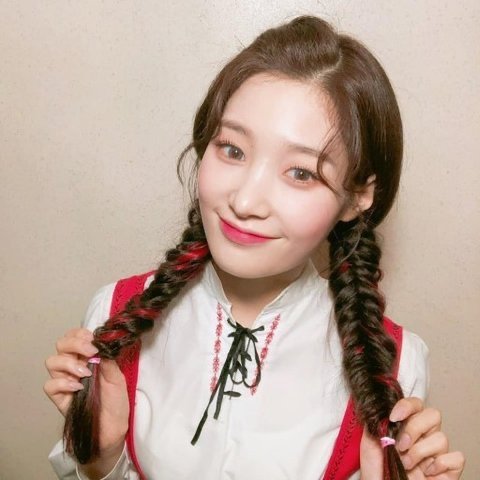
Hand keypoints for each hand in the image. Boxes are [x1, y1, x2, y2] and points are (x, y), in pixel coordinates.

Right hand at [43, 328, 128, 452]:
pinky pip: (50, 385)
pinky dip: (62, 383)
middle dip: (75, 344)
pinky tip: (78, 387)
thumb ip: (107, 359)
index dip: (81, 334)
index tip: (94, 341)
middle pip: (61, 345)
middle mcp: (73, 366)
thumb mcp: (117, 376)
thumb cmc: (116, 401)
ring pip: (52, 361)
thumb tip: (101, 342)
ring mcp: (65, 381)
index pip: (75, 336)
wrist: (113, 428)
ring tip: (86, 373)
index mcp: (87, 357)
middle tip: (91, 353)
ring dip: (69, 363)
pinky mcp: (59, 398)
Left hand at [360, 397, 464, 478]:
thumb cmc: (377, 469)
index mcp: (407, 425)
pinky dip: (441, 464)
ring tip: (406, 464)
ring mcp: (437, 453)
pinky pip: (456, 458)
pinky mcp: (448, 471)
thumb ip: (378, 423)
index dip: (407, 406)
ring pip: (442, 438)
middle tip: (400, 444)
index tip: (394, 417)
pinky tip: (426, 472)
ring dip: (420, 451)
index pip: (415, 404)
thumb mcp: (370, 441)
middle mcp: (424, 436)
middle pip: (433, 415)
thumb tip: (381, 408)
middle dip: (415, 428)